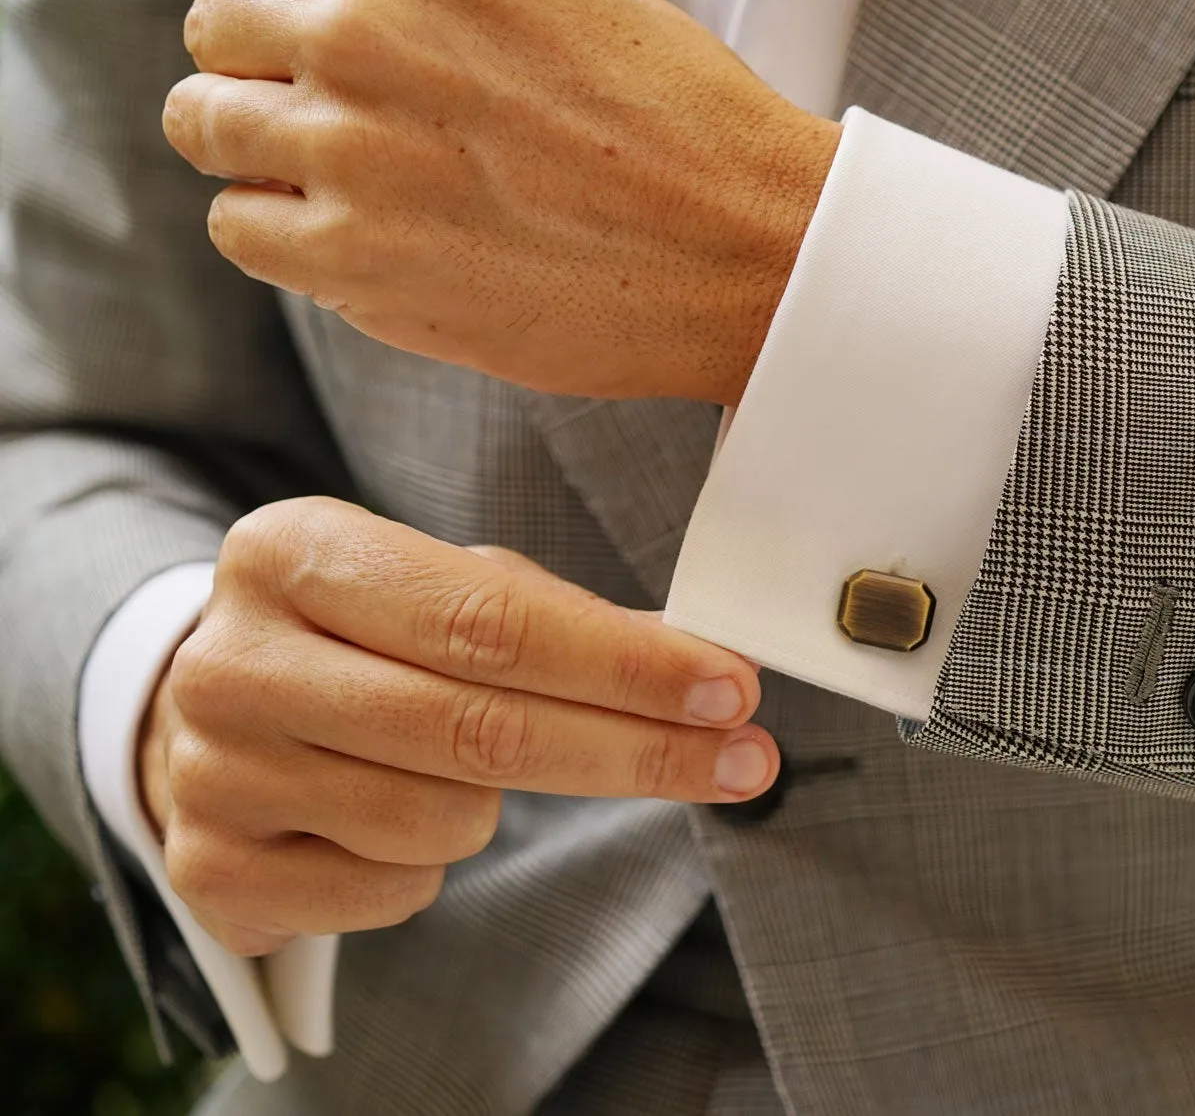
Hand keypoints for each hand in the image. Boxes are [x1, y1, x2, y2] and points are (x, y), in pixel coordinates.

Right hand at [137, 496, 773, 955]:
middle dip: (636, 749)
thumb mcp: (438, 589)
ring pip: (444, 820)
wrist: (200, 713)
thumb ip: (565, 619)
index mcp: (293, 553)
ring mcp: (213, 774)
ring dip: (498, 806)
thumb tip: (713, 666)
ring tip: (462, 767)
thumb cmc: (361, 639)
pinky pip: (396, 889)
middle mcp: (235, 661)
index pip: (489, 619)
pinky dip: (426, 865)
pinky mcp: (213, 875)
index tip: (732, 689)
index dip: (625, 664)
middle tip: (746, 760)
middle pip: (480, 727)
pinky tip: (390, 818)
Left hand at [161, 0, 841, 404]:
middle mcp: (360, 23)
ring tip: (350, 175)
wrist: (751, 247)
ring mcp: (347, 144)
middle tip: (347, 112)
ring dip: (260, 147)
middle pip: (217, 29)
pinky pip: (237, 225)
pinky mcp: (351, 257)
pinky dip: (280, 230)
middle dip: (266, 66)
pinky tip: (361, 232)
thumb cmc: (676, 114)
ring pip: (204, 125)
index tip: (313, 25)